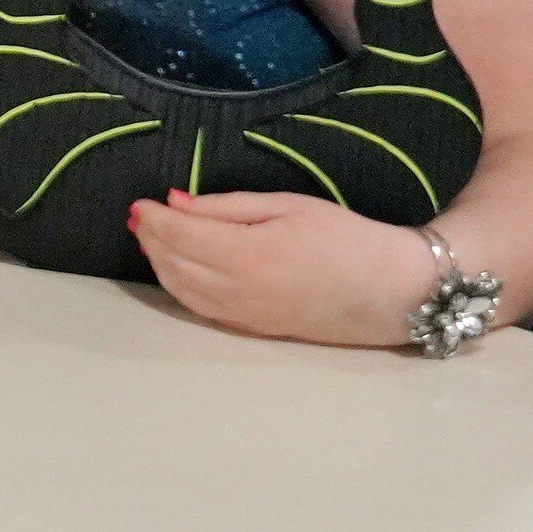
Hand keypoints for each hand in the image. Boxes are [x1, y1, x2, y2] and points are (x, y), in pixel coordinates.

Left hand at [131, 190, 444, 346]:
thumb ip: (227, 207)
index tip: (140, 203)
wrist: (393, 290)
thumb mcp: (289, 206)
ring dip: (160, 263)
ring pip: (181, 289)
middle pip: (173, 264)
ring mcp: (242, 315)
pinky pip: (200, 308)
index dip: (154, 218)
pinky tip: (177, 268)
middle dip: (151, 239)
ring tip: (152, 238)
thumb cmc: (346, 238)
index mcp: (246, 256)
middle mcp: (237, 291)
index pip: (180, 235)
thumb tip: (175, 202)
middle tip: (141, 217)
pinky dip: (179, 286)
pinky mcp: (252, 329)